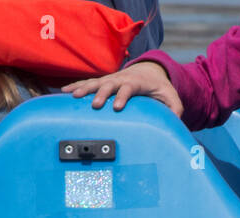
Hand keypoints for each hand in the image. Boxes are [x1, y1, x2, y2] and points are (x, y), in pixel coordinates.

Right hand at [62, 62, 182, 116]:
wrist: (150, 72)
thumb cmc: (160, 89)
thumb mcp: (171, 98)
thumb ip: (174, 109)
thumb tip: (175, 122)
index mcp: (137, 82)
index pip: (129, 88)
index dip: (123, 96)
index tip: (117, 107)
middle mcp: (122, 78)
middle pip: (109, 84)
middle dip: (101, 93)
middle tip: (95, 105)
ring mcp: (110, 79)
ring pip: (95, 82)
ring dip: (83, 89)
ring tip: (72, 96)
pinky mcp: (103, 82)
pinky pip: (87, 83)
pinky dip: (76, 86)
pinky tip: (64, 93)